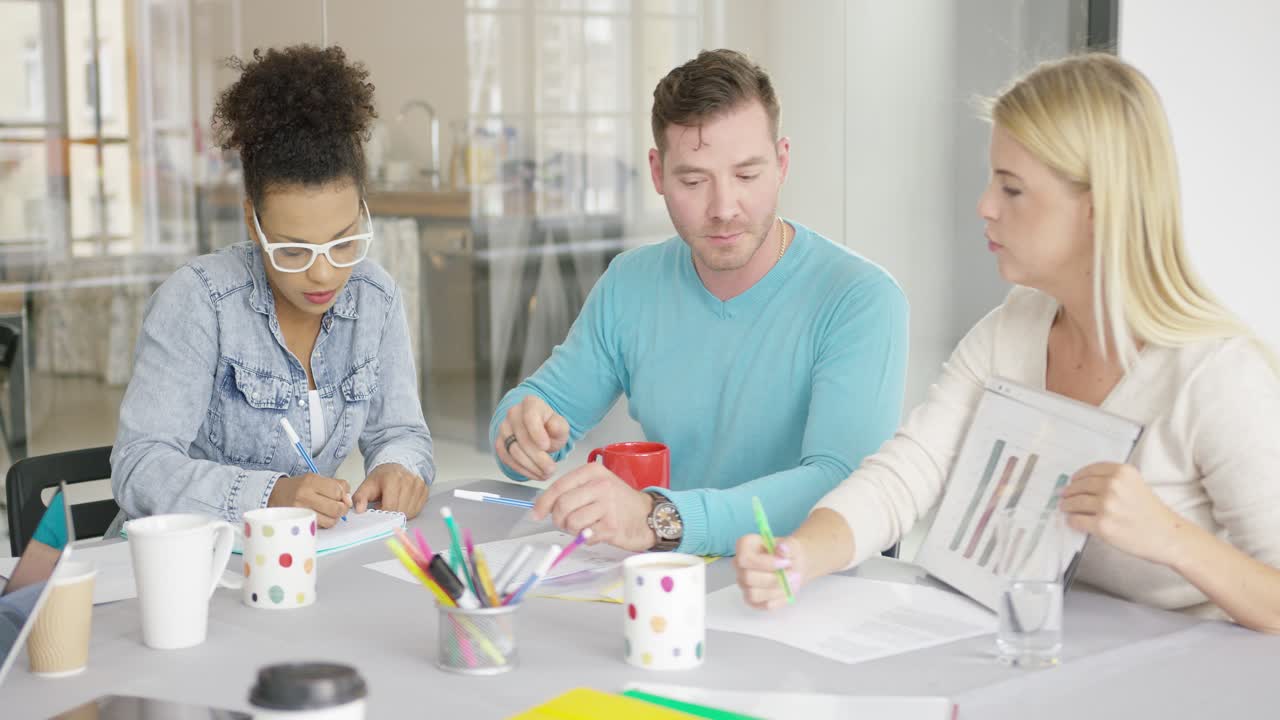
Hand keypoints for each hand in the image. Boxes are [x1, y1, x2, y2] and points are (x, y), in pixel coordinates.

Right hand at [269, 473, 351, 528]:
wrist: (274, 495)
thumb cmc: (299, 487)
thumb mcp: (316, 479)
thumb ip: (337, 485)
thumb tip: (349, 499)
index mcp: (311, 481)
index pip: (338, 491)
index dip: (344, 496)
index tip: (342, 497)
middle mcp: (305, 495)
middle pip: (336, 508)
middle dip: (342, 509)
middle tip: (340, 507)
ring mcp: (301, 510)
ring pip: (330, 521)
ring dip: (334, 518)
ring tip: (329, 513)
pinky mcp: (299, 522)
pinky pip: (320, 526)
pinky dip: (324, 523)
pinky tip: (321, 517)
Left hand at [353, 464, 428, 517]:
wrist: (395, 467)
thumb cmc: (381, 478)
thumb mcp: (366, 485)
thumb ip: (360, 498)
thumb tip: (359, 510)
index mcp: (393, 478)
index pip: (390, 506)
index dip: (382, 512)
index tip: (378, 509)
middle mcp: (409, 480)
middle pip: (400, 510)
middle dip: (390, 513)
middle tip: (384, 507)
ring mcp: (419, 485)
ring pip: (409, 512)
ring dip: (399, 513)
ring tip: (392, 504)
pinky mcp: (425, 490)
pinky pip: (417, 509)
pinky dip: (408, 511)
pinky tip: (401, 504)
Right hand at [495, 395, 569, 480]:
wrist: (538, 431)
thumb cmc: (549, 427)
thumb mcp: (560, 425)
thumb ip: (559, 426)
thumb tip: (553, 427)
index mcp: (530, 403)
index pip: (530, 417)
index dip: (537, 433)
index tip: (546, 446)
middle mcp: (513, 413)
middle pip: (522, 438)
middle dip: (538, 457)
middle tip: (551, 469)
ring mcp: (504, 428)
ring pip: (513, 451)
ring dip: (531, 466)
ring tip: (545, 473)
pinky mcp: (499, 443)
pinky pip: (507, 459)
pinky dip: (521, 469)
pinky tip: (534, 473)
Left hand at [531, 463, 655, 551]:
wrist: (648, 515)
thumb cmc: (619, 502)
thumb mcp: (597, 485)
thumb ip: (571, 491)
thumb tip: (542, 506)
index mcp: (593, 472)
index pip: (558, 487)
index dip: (543, 503)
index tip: (536, 514)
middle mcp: (601, 485)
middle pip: (562, 505)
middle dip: (558, 519)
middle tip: (565, 523)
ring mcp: (607, 506)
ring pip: (572, 521)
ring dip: (572, 530)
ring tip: (584, 527)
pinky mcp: (612, 526)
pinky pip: (585, 535)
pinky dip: (586, 538)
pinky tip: (595, 532)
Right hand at [734, 534, 808, 609]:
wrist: (794, 567)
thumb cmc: (789, 554)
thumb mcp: (792, 545)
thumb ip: (788, 546)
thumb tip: (781, 548)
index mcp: (745, 547)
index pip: (744, 558)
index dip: (764, 563)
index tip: (785, 563)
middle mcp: (740, 566)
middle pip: (748, 578)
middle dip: (774, 579)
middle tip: (793, 574)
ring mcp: (744, 584)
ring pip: (754, 594)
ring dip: (777, 590)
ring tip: (792, 582)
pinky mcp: (752, 600)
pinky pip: (763, 605)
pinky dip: (779, 599)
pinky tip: (788, 590)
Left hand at [1061, 462, 1184, 565]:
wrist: (1168, 536)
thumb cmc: (1153, 514)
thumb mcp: (1136, 485)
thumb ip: (1113, 481)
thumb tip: (1083, 484)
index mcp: (1122, 472)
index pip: (1090, 470)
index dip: (1078, 476)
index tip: (1073, 480)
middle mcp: (1113, 486)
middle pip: (1079, 485)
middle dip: (1069, 491)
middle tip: (1064, 494)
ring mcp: (1107, 506)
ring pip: (1074, 502)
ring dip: (1067, 505)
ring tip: (1065, 507)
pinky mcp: (1102, 525)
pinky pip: (1077, 520)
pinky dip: (1072, 521)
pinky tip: (1073, 521)